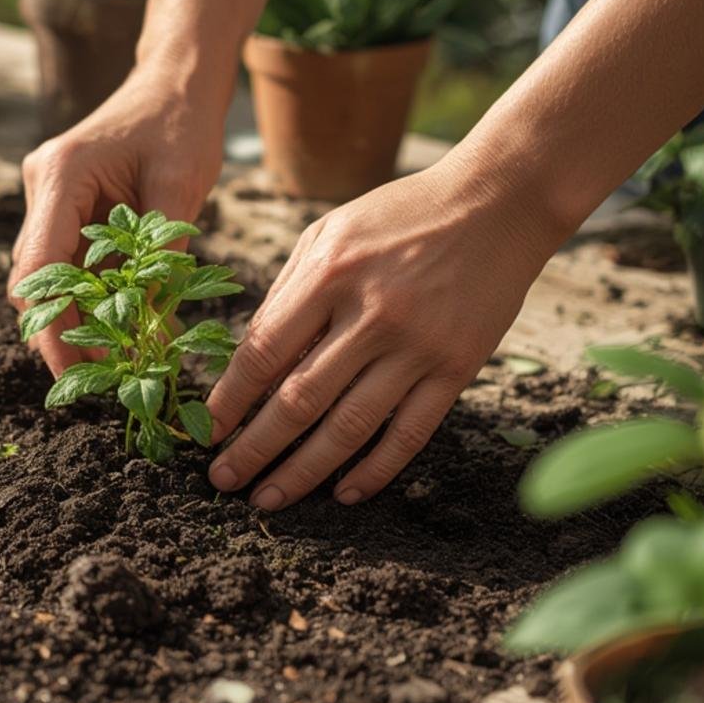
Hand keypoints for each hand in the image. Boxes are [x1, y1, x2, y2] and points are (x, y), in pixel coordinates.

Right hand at [10, 69, 225, 374]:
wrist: (177, 82)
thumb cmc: (182, 124)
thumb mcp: (181, 188)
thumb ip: (160, 256)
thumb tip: (150, 330)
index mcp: (62, 176)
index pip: (39, 267)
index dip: (52, 327)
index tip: (77, 374)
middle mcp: (42, 188)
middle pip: (34, 280)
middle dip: (62, 333)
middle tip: (103, 380)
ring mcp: (49, 199)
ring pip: (49, 278)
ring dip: (77, 320)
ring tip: (117, 362)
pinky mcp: (65, 210)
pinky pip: (70, 266)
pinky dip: (92, 300)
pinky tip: (122, 329)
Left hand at [205, 159, 557, 508]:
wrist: (497, 203)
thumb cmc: (400, 216)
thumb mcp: (330, 232)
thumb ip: (288, 293)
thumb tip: (248, 362)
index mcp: (329, 273)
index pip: (263, 352)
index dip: (230, 400)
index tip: (206, 432)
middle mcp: (371, 313)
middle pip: (298, 400)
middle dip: (253, 448)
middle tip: (223, 481)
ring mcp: (417, 344)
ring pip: (348, 427)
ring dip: (302, 471)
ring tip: (269, 499)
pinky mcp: (456, 367)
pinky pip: (409, 433)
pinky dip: (375, 470)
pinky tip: (345, 493)